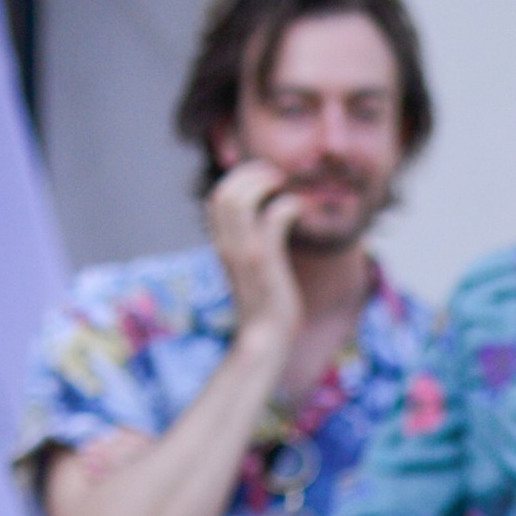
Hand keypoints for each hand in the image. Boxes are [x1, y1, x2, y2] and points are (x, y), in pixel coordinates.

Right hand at [206, 159, 304, 351]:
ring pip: (242, 200)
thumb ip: (251, 247)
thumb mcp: (251, 272)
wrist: (264, 341)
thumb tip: (265, 230)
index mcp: (222, 246)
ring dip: (264, 183)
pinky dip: (287, 205)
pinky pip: (273, 220)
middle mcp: (227, 246)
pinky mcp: (265, 263)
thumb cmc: (264, 309)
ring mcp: (244, 253)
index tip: (260, 179)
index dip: (237, 180)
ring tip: (284, 183)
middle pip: (225, 192)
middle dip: (250, 174)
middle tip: (275, 174)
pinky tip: (299, 208)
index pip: (217, 200)